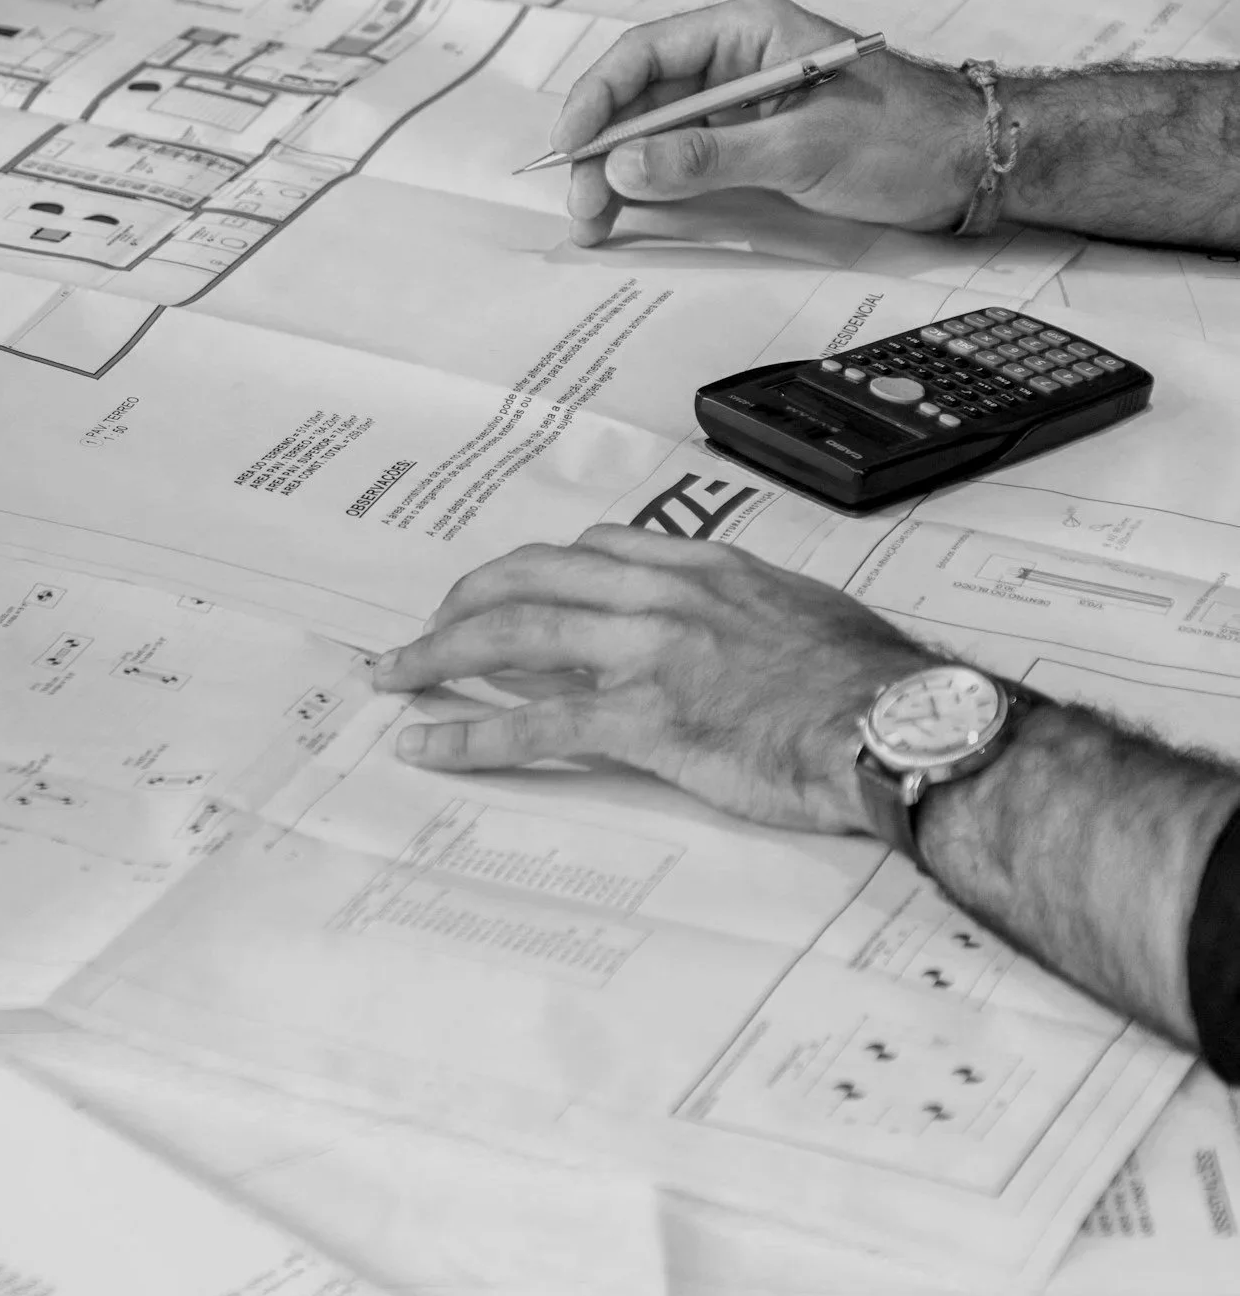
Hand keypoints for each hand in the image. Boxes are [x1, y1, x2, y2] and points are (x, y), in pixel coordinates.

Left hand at [371, 526, 924, 832]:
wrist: (901, 723)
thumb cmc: (874, 685)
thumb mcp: (808, 620)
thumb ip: (750, 617)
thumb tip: (726, 639)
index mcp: (708, 569)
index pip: (595, 550)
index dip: (536, 570)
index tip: (508, 590)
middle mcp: (667, 596)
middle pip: (535, 577)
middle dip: (466, 599)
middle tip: (427, 628)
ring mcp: (650, 653)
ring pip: (516, 634)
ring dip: (440, 653)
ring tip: (395, 673)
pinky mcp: (644, 719)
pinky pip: (534, 722)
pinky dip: (469, 733)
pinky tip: (427, 744)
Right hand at [552, 0, 984, 245]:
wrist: (973, 166)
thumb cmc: (908, 138)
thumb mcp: (803, 149)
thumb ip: (710, 156)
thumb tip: (626, 166)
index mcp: (748, 29)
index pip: (647, 52)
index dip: (597, 99)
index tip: (570, 148)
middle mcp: (736, 58)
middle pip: (641, 96)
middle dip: (601, 151)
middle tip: (580, 208)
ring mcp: (741, 102)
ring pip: (655, 133)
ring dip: (619, 175)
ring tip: (594, 223)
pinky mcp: (751, 143)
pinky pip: (684, 158)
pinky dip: (653, 187)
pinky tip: (629, 215)